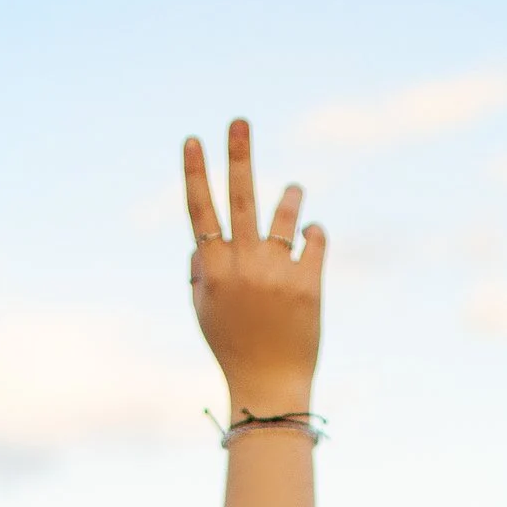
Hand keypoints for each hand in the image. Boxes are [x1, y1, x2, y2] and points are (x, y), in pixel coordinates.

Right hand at [185, 120, 322, 410]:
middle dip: (239, 155)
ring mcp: (276, 273)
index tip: (193, 139)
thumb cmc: (233, 348)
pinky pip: (314, 238)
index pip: (200, 212)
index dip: (195, 174)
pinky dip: (313, 233)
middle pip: (240, 198)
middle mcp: (242, 266)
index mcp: (212, 271)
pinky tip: (310, 238)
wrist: (270, 386)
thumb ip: (199, 273)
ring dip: (291, 197)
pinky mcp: (308, 283)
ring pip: (286, 213)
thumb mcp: (205, 312)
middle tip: (239, 120)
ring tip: (294, 191)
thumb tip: (199, 241)